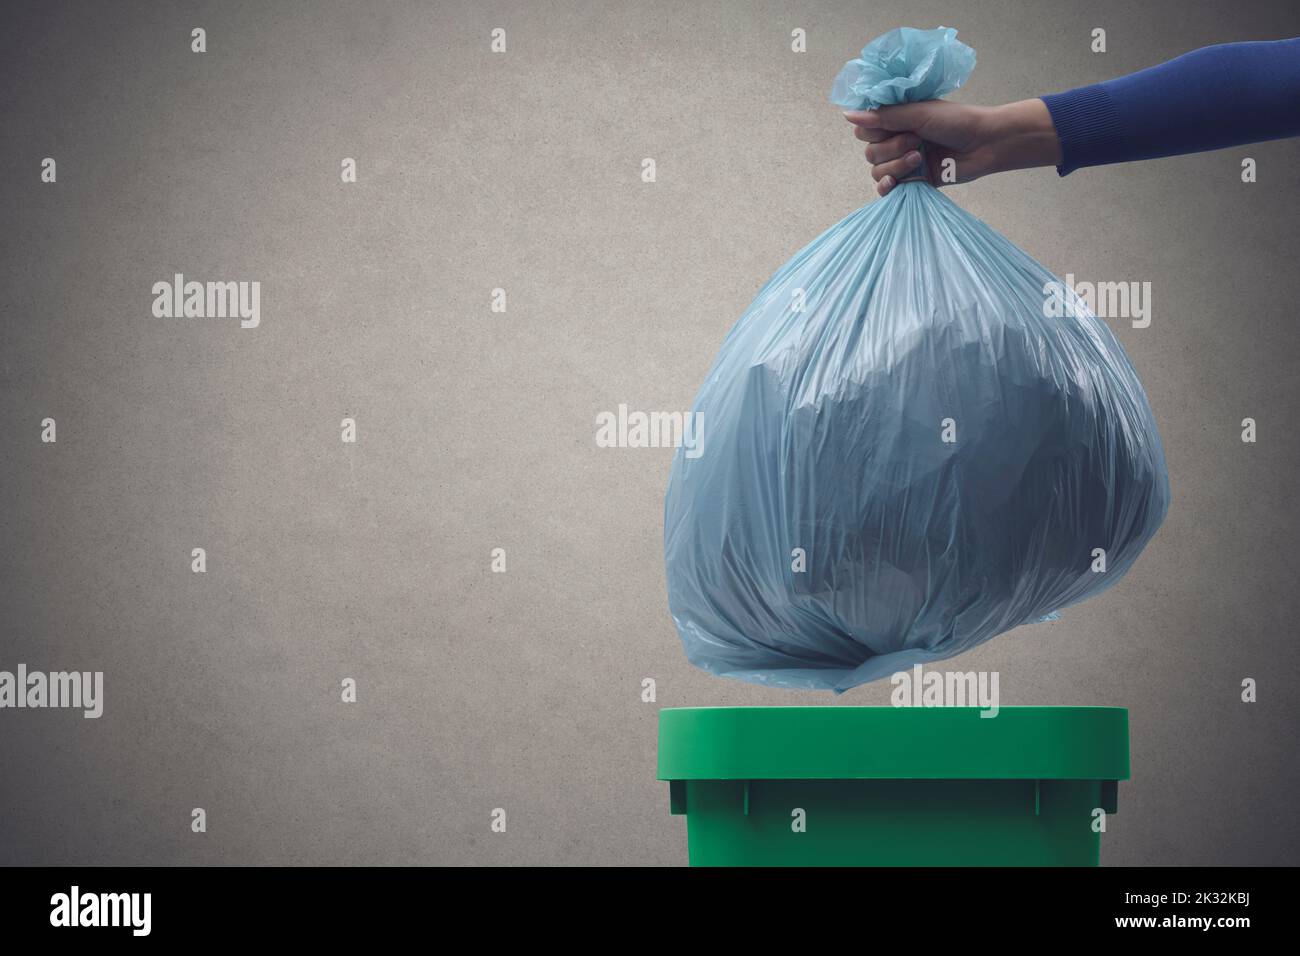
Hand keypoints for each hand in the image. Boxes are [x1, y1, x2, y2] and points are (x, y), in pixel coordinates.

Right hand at [843, 99, 1062, 196]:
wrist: (984, 144)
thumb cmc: (956, 121)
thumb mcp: (918, 113)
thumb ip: (883, 117)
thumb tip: (847, 115)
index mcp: (896, 119)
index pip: (865, 129)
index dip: (873, 131)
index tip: (891, 126)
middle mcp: (896, 139)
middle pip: (870, 152)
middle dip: (890, 148)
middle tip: (916, 141)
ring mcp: (903, 161)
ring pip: (877, 170)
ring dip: (895, 165)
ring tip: (919, 158)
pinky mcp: (911, 181)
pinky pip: (886, 188)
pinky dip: (887, 186)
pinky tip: (895, 183)